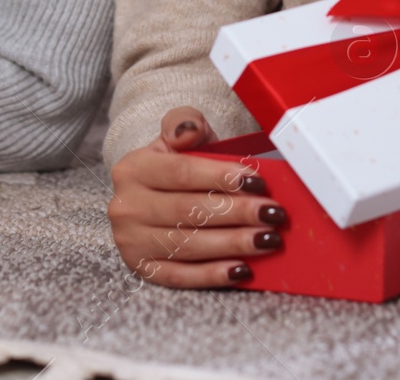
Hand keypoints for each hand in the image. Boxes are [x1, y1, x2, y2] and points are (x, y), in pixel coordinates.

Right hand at [108, 107, 287, 287]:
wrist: (152, 196)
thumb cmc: (175, 167)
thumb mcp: (178, 137)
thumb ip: (185, 123)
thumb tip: (188, 131)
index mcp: (133, 168)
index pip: (181, 173)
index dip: (221, 177)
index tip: (256, 182)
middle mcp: (126, 207)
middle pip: (189, 211)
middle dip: (237, 213)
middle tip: (273, 213)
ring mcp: (131, 242)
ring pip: (188, 245)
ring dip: (233, 244)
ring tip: (268, 238)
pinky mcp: (143, 270)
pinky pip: (181, 276)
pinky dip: (213, 275)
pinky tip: (242, 270)